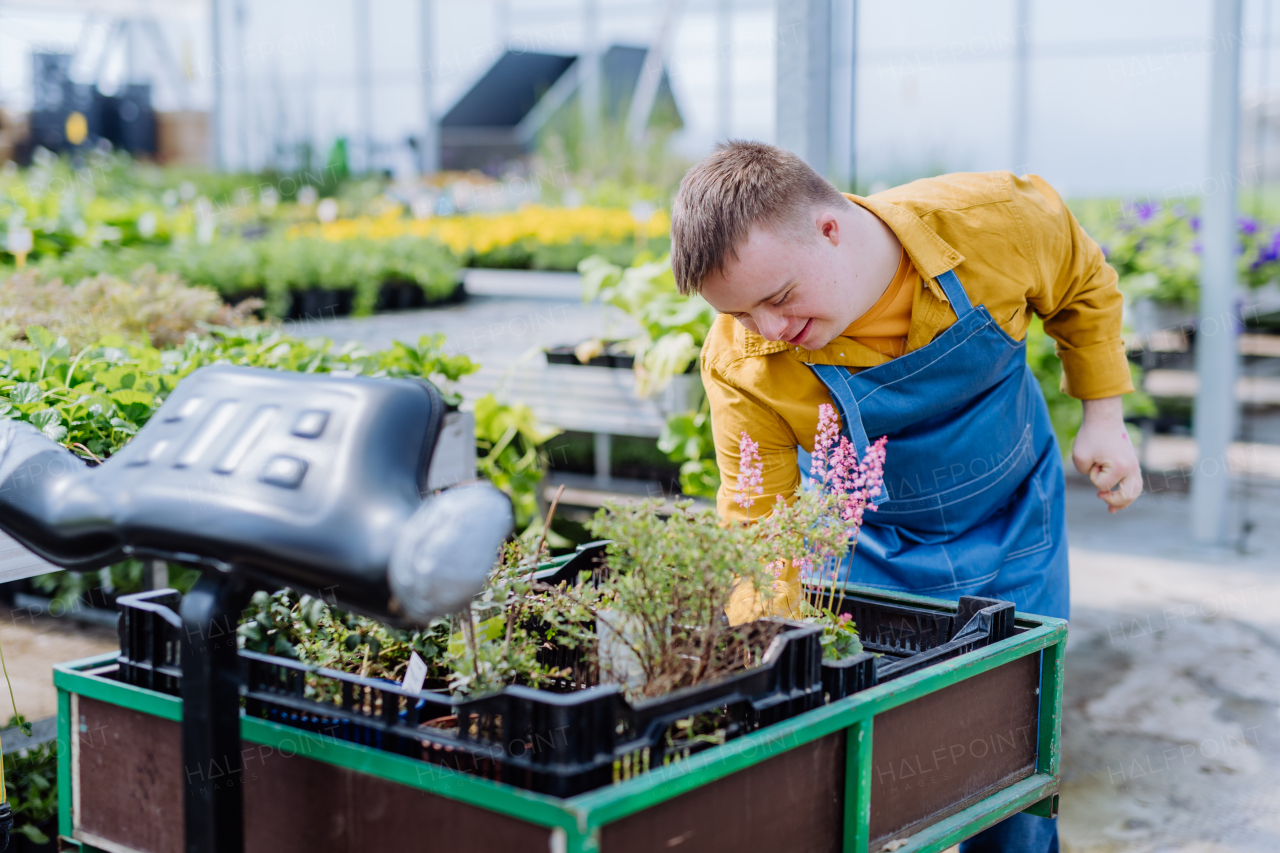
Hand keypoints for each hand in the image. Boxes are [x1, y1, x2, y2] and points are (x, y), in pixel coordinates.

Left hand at [1071, 396, 1141, 513]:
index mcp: (1120, 467)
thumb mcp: (1080, 457)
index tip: (1093, 461)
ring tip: (1112, 509)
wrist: (1104, 418)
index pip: (1103, 485)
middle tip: (1099, 496)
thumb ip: (1087, 473)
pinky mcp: (1132, 463)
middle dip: (1113, 500)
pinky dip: (1127, 492)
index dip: (1093, 476)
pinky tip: (1118, 501)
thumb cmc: (1091, 436)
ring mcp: (1135, 465)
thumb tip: (1101, 482)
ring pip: (1135, 491)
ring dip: (1123, 501)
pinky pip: (1135, 483)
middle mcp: (1132, 468)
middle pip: (1127, 495)